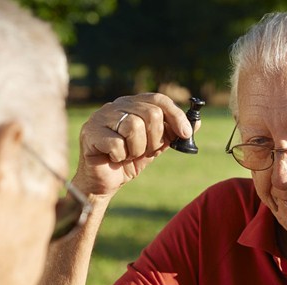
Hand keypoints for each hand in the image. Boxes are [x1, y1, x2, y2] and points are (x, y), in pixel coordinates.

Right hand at [74, 93, 194, 197]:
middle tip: (145, 151)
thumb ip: (172, 134)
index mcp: (132, 104)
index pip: (158, 99)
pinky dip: (120, 156)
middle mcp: (116, 105)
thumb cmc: (128, 162)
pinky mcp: (90, 133)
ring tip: (127, 155)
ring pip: (133, 126)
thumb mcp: (155, 147)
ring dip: (136, 149)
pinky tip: (114, 158)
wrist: (104, 183)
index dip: (175, 115)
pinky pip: (117, 143)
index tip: (185, 133)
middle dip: (154, 138)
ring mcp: (100, 117)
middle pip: (150, 113)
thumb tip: (197, 123)